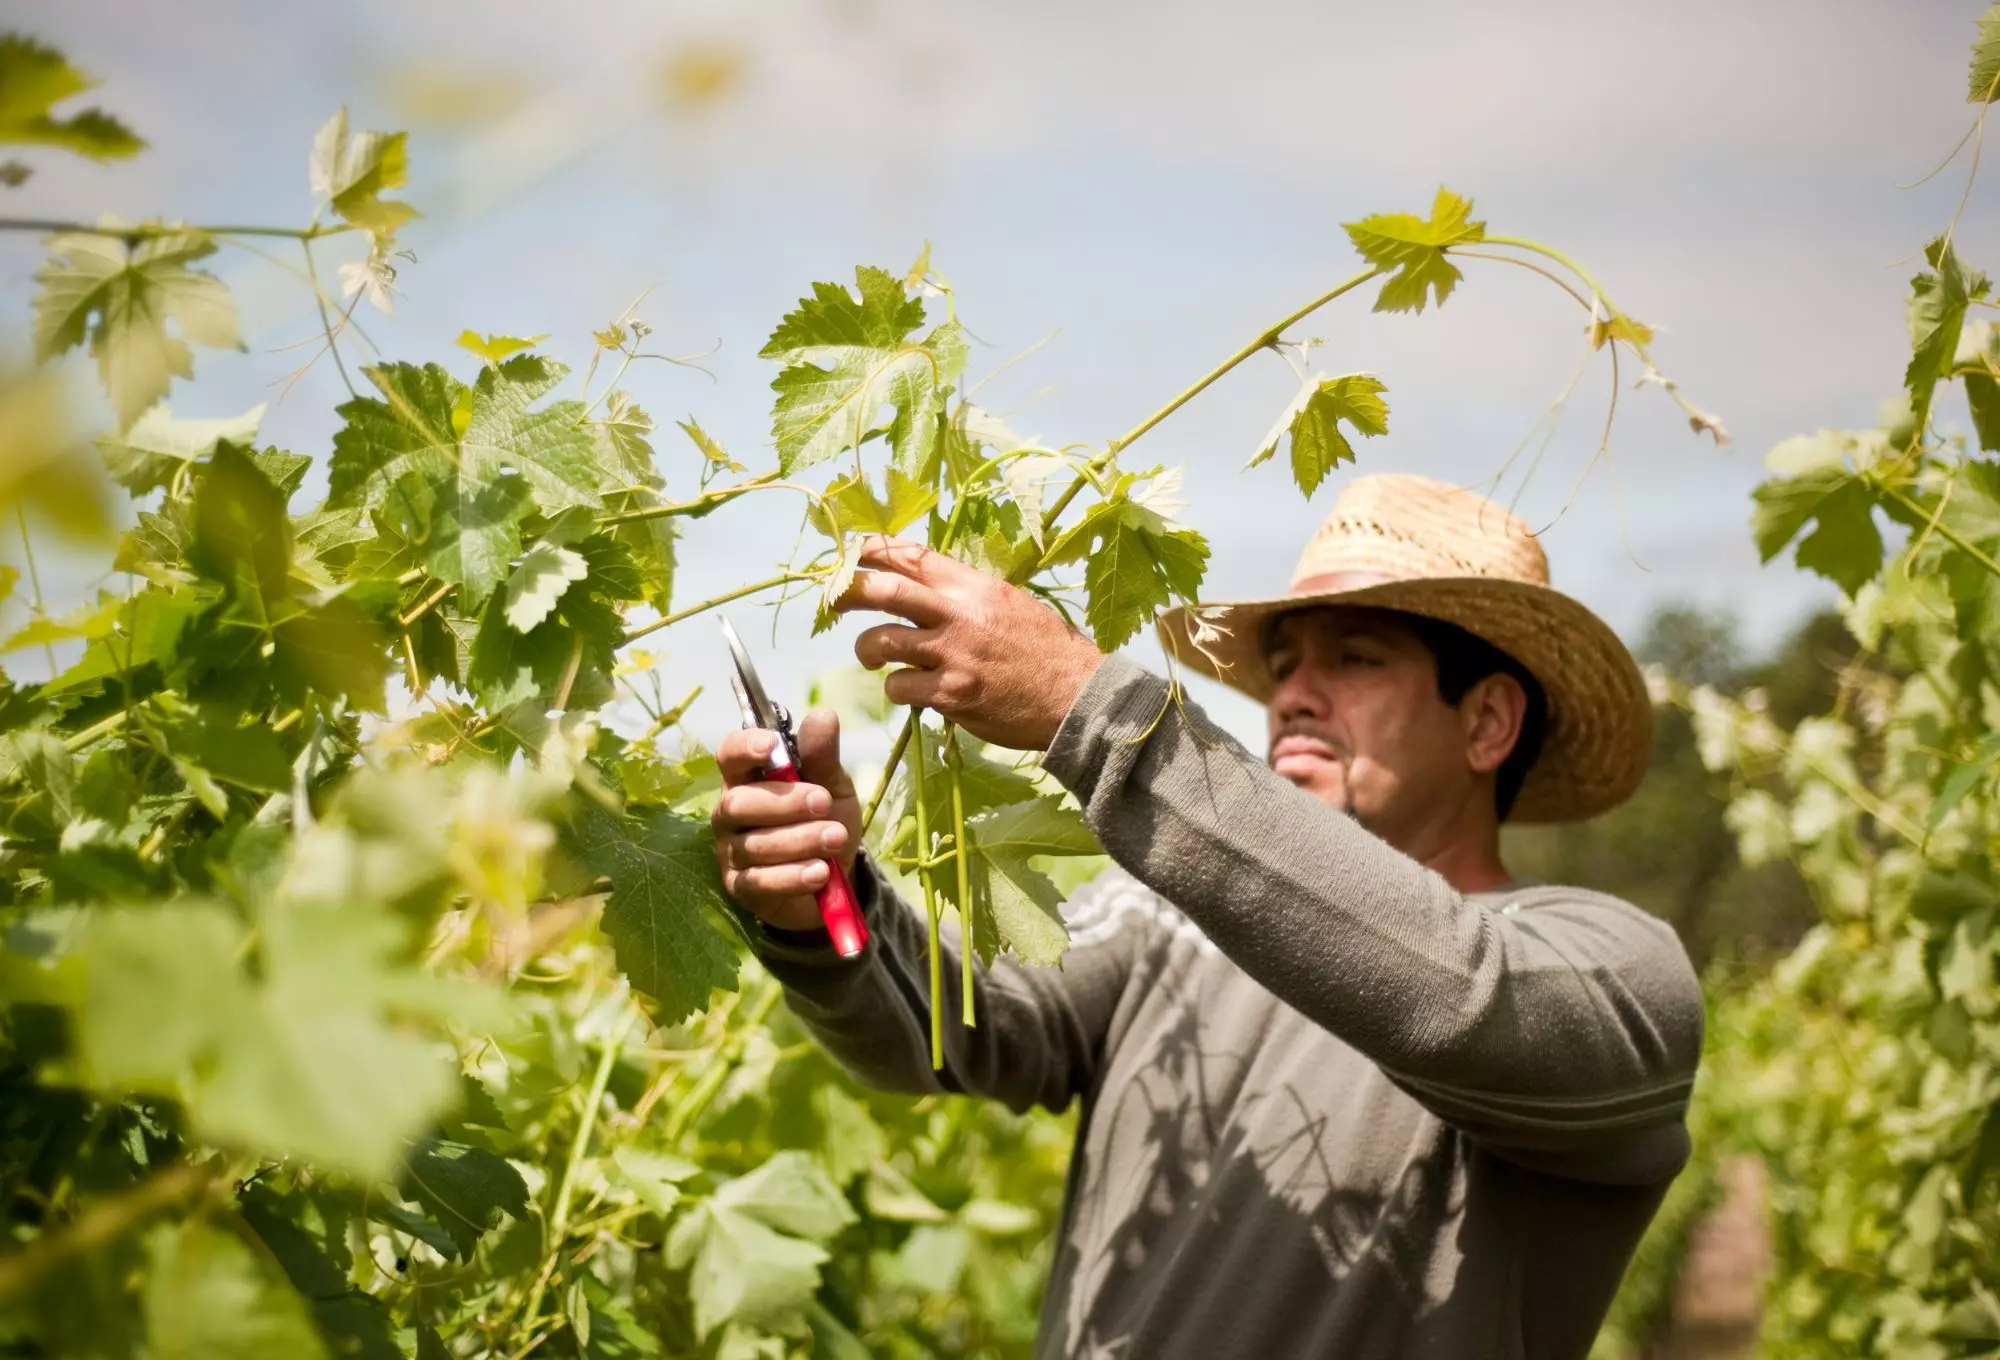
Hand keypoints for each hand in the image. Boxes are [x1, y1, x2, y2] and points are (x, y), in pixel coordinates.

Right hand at [711, 709, 860, 932]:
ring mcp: (731, 852)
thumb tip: (824, 715)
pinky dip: (792, 876)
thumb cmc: (824, 820)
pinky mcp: (741, 887)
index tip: (772, 746)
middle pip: (738, 802)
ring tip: (836, 838)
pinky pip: (758, 882)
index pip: (730, 754)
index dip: (746, 747)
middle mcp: (730, 812)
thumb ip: (823, 756)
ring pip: (753, 844)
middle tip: (824, 803)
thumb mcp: (832, 786)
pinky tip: (819, 872)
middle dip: (784, 802)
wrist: (834, 877)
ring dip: (799, 840)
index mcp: (748, 777)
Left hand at [837, 535, 1103, 749]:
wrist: (1078, 697)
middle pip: (883, 590)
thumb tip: (924, 588)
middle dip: (848, 592)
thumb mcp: (1010, 604)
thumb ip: (966, 595)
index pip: (913, 556)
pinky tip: (914, 692)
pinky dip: (898, 689)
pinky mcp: (950, 695)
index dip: (873, 550)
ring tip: (873, 657)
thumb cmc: (1047, 650)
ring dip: (868, 650)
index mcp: (974, 586)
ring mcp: (952, 655)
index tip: (851, 553)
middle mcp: (959, 614)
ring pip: (880, 642)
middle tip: (834, 602)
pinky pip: (899, 687)